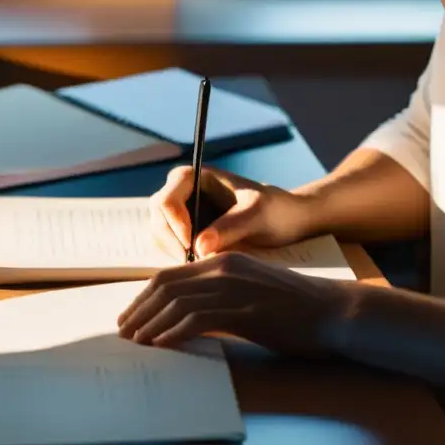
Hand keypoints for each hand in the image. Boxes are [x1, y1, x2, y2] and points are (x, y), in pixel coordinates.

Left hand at [116, 252, 353, 356]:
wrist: (336, 312)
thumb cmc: (298, 308)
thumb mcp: (254, 292)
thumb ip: (223, 296)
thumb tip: (190, 316)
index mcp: (226, 260)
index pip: (172, 273)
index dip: (145, 294)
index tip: (132, 314)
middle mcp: (225, 267)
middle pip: (166, 284)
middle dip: (139, 308)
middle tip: (123, 330)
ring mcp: (234, 288)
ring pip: (176, 302)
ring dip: (149, 323)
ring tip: (135, 341)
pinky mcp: (244, 310)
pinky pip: (196, 319)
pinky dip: (172, 331)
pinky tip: (160, 345)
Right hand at [150, 166, 314, 259]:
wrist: (286, 221)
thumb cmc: (275, 209)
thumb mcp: (259, 213)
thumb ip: (231, 226)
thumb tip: (200, 246)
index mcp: (193, 177)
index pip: (166, 200)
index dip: (174, 225)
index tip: (193, 248)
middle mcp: (180, 193)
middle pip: (157, 219)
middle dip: (173, 244)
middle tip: (196, 265)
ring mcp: (179, 214)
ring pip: (159, 236)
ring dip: (174, 254)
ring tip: (203, 267)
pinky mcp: (183, 234)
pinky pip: (168, 249)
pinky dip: (179, 261)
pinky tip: (202, 268)